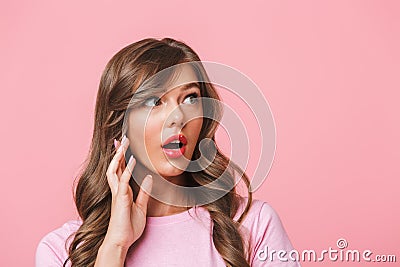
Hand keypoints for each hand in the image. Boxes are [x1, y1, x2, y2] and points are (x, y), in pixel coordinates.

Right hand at [103, 135, 152, 250]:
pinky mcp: (120, 199)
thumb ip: (144, 192)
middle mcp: (118, 190)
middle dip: (118, 153)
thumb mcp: (141, 207)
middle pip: (115, 167)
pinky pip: (123, 181)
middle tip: (122, 139)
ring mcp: (117, 194)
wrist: (121, 241)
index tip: (124, 147)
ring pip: (115, 170)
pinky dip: (128, 170)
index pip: (120, 171)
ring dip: (119, 157)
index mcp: (122, 192)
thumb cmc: (128, 226)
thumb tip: (148, 178)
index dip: (121, 159)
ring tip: (123, 144)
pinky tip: (132, 161)